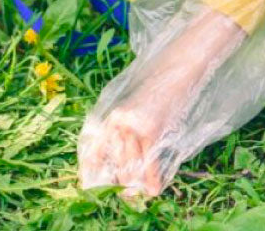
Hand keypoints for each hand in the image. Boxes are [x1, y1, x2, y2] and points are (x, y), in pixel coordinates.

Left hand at [77, 8, 248, 197]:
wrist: (176, 69)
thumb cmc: (159, 89)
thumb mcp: (135, 107)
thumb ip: (125, 128)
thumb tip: (122, 159)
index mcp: (110, 114)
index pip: (92, 147)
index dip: (89, 169)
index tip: (88, 186)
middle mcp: (116, 120)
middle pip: (112, 161)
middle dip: (117, 182)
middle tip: (125, 197)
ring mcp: (132, 124)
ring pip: (130, 164)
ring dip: (135, 184)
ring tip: (139, 197)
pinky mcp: (150, 127)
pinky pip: (149, 159)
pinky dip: (152, 177)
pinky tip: (155, 189)